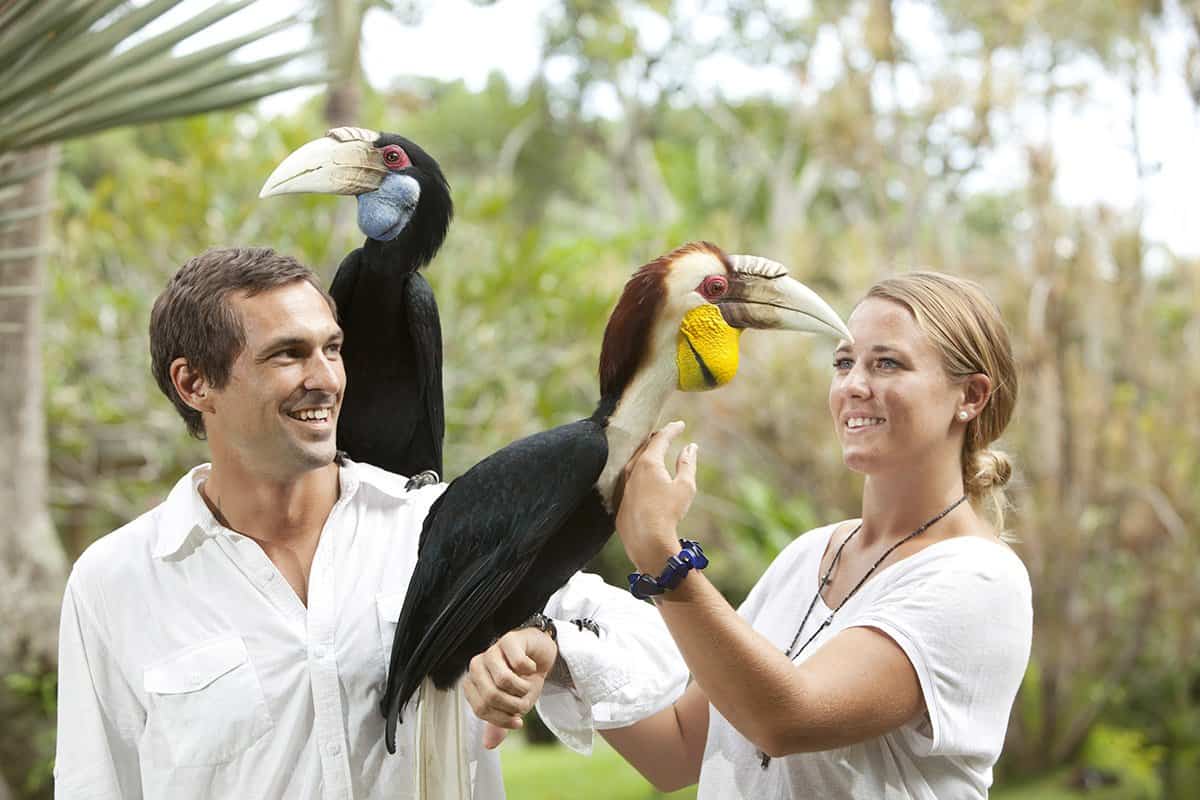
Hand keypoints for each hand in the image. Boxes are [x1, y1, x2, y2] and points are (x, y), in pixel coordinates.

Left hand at [463, 627, 557, 748]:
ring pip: (503, 680)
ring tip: (528, 686)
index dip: (501, 719)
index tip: (517, 721)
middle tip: (525, 704)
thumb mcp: (513, 705)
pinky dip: (531, 670)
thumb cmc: (523, 679)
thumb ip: (499, 722)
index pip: (480, 709)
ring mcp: (492, 650)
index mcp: (473, 682)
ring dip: (523, 689)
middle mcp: (477, 665)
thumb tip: (488, 744)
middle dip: (513, 706)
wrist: (540, 656)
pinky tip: (532, 667)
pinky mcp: (509, 639)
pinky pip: (519, 663)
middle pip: (491, 696)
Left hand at [615, 420, 698, 571]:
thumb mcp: (685, 487)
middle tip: (667, 434)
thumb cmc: (669, 513)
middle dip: (657, 438)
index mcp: (648, 463)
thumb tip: (691, 447)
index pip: (660, 438)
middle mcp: (631, 470)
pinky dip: (636, 471)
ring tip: (654, 451)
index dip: (672, 429)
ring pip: (632, 462)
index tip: (680, 424)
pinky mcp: (619, 500)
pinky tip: (642, 475)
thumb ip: (687, 463)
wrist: (647, 542)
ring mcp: (622, 485)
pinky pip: (627, 478)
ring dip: (644, 453)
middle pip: (644, 446)